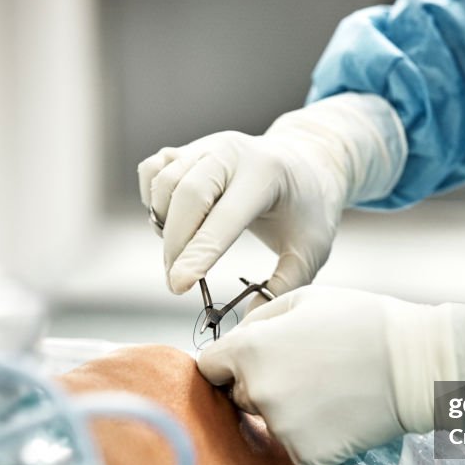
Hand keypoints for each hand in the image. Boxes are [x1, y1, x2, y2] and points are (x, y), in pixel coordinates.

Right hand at [137, 93, 405, 296]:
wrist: (306, 163)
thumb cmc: (309, 210)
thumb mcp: (312, 250)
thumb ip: (285, 286)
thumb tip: (250, 319)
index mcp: (266, 173)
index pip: (224, 217)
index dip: (198, 254)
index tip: (178, 286)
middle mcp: (232, 151)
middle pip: (186, 195)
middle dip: (176, 246)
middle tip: (177, 284)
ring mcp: (206, 145)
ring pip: (164, 184)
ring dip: (164, 225)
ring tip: (184, 252)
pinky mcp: (188, 148)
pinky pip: (152, 171)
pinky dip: (153, 199)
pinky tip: (174, 221)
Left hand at [196, 285, 464, 464]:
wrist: (415, 364)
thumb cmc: (362, 322)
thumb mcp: (305, 300)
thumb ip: (258, 321)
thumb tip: (233, 342)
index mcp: (250, 349)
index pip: (209, 367)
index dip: (228, 363)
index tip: (251, 363)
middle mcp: (257, 390)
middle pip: (239, 396)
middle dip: (260, 385)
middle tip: (306, 372)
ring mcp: (280, 426)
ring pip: (267, 422)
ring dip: (286, 411)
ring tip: (327, 391)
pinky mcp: (304, 453)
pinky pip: (293, 445)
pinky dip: (311, 434)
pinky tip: (338, 413)